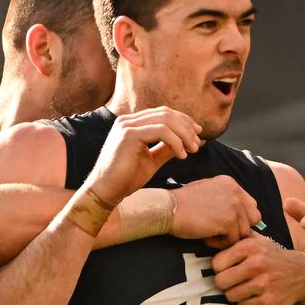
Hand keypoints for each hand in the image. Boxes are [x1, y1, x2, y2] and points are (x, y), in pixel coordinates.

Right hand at [86, 107, 201, 206]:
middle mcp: (128, 121)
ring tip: (192, 150)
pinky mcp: (128, 135)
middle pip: (166, 114)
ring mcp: (127, 126)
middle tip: (198, 143)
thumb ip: (168, 148)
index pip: (163, 114)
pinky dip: (175, 142)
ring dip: (184, 134)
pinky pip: (161, 131)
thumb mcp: (153, 160)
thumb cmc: (126, 178)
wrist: (106, 191)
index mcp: (132, 124)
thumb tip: (193, 141)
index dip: (183, 121)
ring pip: (165, 120)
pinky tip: (181, 155)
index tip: (198, 134)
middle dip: (186, 127)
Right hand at [170, 176, 260, 246]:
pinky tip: (206, 238)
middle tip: (221, 232)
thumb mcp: (205, 191)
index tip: (223, 223)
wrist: (168, 209)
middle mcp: (236, 193)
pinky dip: (220, 244)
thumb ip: (222, 197)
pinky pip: (233, 240)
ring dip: (227, 237)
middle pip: (253, 218)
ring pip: (243, 232)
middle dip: (240, 227)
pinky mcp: (229, 221)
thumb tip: (234, 212)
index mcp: (230, 184)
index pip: (250, 205)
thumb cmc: (180, 203)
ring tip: (209, 235)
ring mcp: (234, 207)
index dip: (240, 218)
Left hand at [211, 234, 304, 304]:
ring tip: (244, 287)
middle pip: (220, 281)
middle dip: (224, 283)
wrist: (302, 272)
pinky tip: (254, 294)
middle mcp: (256, 264)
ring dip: (234, 293)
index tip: (227, 268)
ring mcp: (263, 283)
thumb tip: (207, 240)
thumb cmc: (272, 256)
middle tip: (232, 281)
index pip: (216, 264)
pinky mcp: (267, 300)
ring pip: (230, 295)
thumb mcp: (257, 240)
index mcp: (249, 247)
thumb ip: (234, 239)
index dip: (219, 268)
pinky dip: (246, 302)